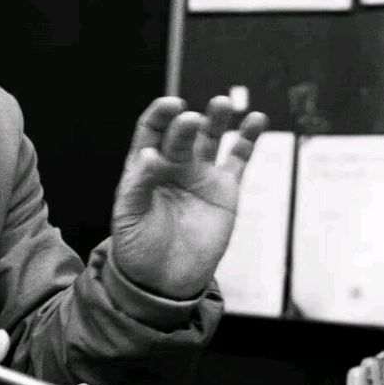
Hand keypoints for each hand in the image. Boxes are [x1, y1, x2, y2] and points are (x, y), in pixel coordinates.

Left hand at [110, 95, 267, 298]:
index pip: (151, 130)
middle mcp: (174, 165)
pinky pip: (238, 158)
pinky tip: (255, 120)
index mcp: (144, 167)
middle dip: (187, 124)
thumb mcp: (128, 216)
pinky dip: (247, 139)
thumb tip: (150, 155)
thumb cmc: (138, 247)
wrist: (164, 281)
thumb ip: (138, 184)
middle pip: (182, 134)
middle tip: (192, 121)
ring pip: (211, 138)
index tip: (170, 106)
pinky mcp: (224, 190)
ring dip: (217, 118)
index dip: (160, 115)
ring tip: (222, 104)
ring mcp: (200, 175)